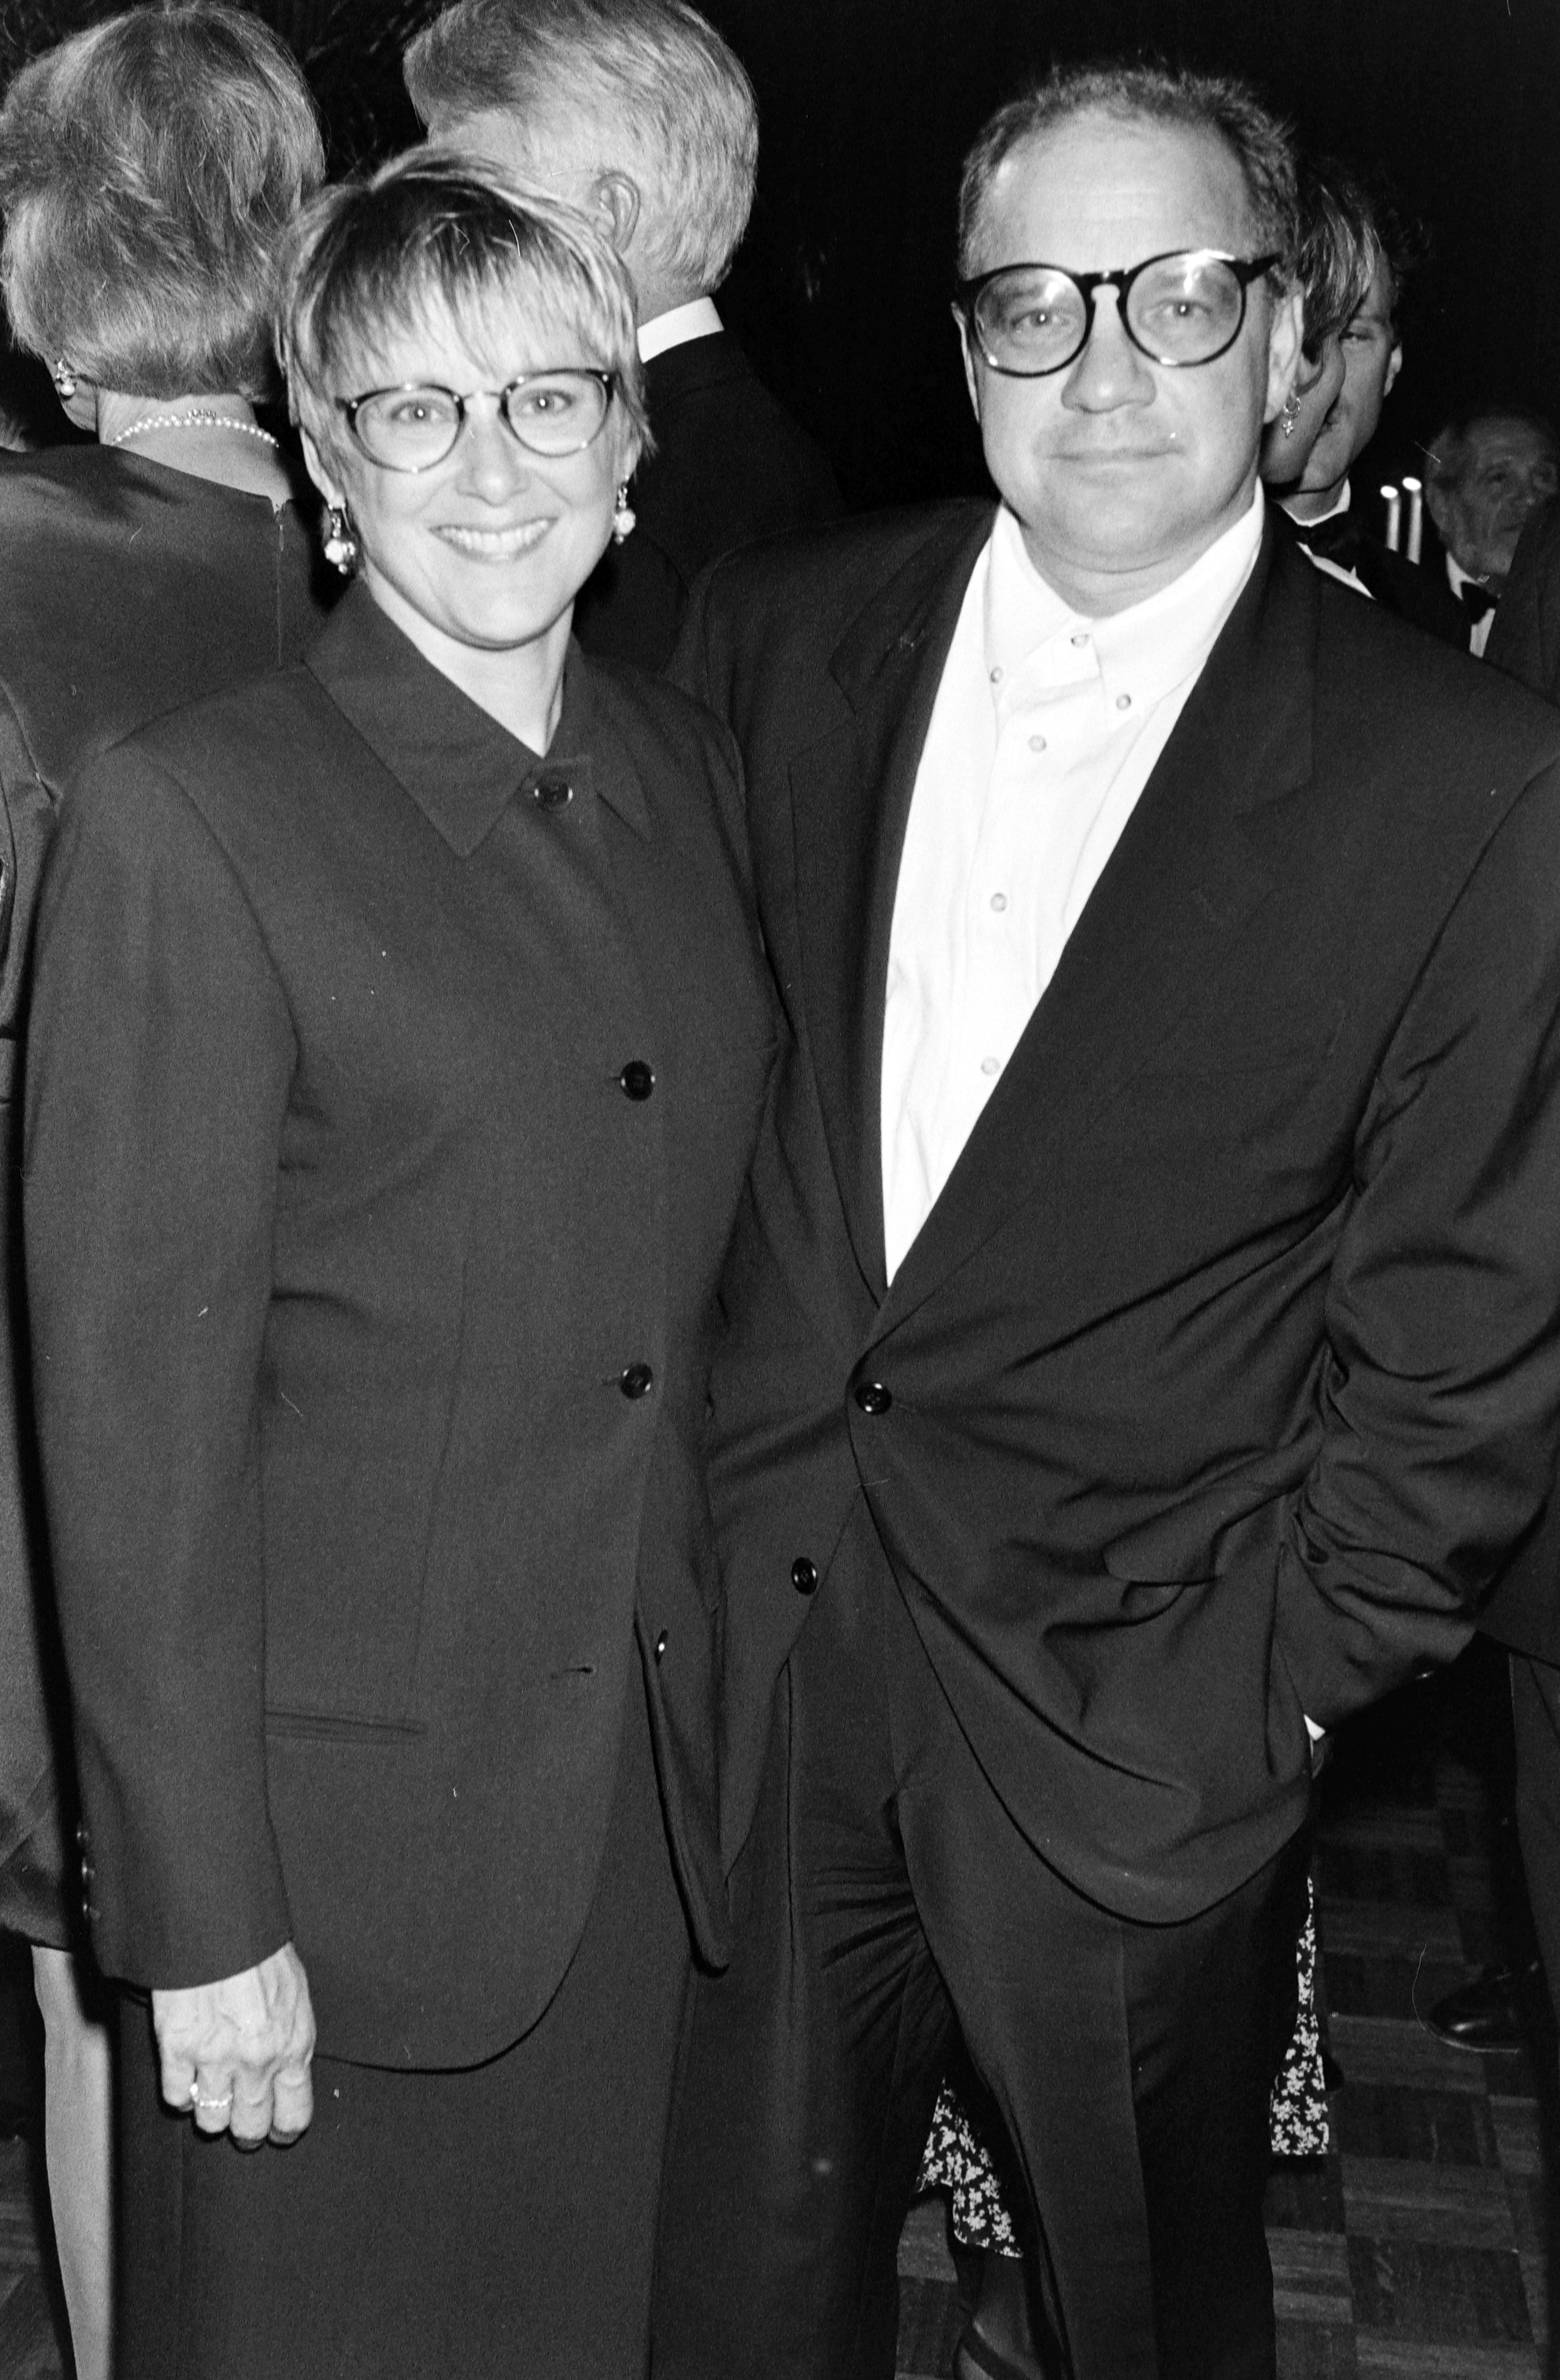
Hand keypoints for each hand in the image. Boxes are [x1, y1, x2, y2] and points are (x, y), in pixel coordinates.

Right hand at [153, 1941, 314, 2147]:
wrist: (219, 1923)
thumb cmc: (259, 1949)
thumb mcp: (293, 1993)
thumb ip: (289, 2036)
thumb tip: (286, 2068)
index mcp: (293, 2045)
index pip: (294, 2115)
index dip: (283, 2129)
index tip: (275, 2130)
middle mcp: (257, 2061)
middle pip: (250, 2128)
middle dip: (245, 2130)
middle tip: (238, 2122)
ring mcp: (216, 2059)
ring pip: (211, 2120)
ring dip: (210, 2110)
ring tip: (209, 2090)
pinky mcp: (178, 2050)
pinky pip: (176, 2097)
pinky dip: (179, 2091)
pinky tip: (184, 2073)